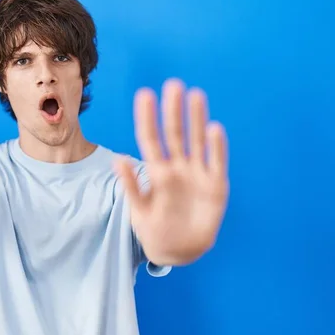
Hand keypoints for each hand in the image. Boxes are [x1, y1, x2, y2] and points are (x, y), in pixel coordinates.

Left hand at [115, 78, 228, 263]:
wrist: (179, 250)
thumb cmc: (154, 228)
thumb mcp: (139, 210)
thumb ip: (131, 186)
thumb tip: (118, 160)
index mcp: (156, 171)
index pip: (150, 139)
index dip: (147, 118)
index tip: (144, 94)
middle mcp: (177, 167)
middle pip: (174, 134)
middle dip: (173, 111)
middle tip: (173, 85)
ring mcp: (197, 174)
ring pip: (196, 141)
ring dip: (196, 119)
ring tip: (195, 95)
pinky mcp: (216, 185)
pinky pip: (216, 162)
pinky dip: (216, 147)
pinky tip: (214, 128)